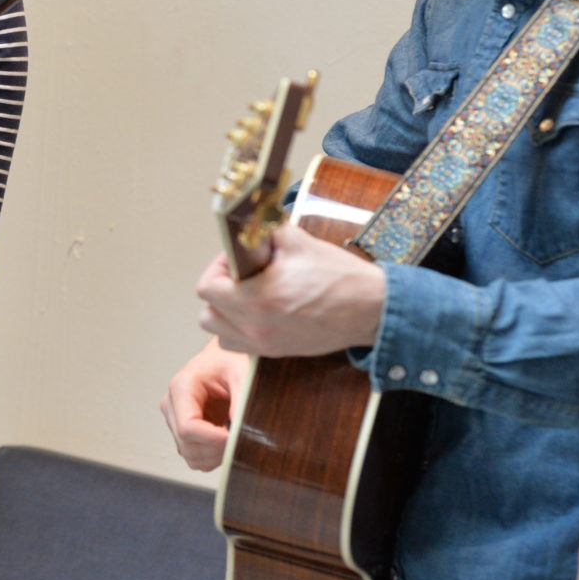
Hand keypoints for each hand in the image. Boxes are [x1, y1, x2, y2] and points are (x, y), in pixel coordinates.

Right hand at [160, 338, 245, 470]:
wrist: (226, 359)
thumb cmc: (230, 361)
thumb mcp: (242, 374)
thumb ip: (241, 402)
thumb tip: (239, 433)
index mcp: (181, 387)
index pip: (188, 428)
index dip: (214, 439)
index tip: (234, 436)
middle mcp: (172, 405)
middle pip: (188, 445)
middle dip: (217, 448)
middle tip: (239, 436)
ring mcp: (175, 420)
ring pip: (191, 456)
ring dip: (215, 454)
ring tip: (233, 435)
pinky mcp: (183, 432)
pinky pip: (195, 457)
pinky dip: (213, 456)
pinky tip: (225, 438)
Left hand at [196, 220, 385, 356]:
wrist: (371, 309)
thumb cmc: (339, 276)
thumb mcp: (297, 241)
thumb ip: (263, 232)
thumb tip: (245, 226)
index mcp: (258, 299)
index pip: (207, 288)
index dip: (217, 268)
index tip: (235, 260)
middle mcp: (256, 327)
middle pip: (208, 313)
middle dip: (220, 289)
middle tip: (241, 275)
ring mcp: (266, 344)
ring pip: (220, 332)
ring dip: (225, 313)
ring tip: (247, 295)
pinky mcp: (277, 352)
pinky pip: (239, 345)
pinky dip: (240, 330)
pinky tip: (258, 313)